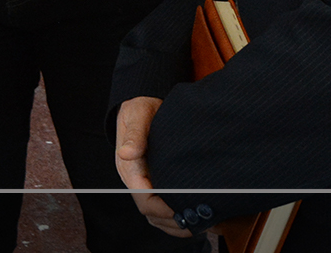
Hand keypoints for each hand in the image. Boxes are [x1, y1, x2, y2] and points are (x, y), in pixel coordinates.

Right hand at [115, 96, 191, 238]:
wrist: (142, 105)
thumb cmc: (140, 109)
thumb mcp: (138, 115)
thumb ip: (135, 134)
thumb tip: (127, 153)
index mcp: (129, 167)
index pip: (144, 199)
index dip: (165, 210)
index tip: (187, 210)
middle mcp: (135, 180)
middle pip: (151, 213)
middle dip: (175, 221)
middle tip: (202, 220)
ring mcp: (145, 183)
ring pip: (156, 217)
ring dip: (177, 224)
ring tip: (202, 223)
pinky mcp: (155, 183)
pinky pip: (162, 209)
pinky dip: (178, 218)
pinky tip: (196, 217)